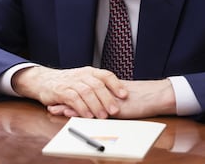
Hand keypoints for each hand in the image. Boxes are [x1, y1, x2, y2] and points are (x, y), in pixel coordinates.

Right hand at [11, 66, 127, 118]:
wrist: (44, 80)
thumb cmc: (68, 83)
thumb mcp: (83, 80)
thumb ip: (97, 87)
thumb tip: (118, 98)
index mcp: (89, 72)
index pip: (106, 75)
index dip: (116, 85)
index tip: (124, 95)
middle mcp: (81, 75)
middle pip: (97, 85)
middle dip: (107, 98)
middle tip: (115, 110)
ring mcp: (71, 82)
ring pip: (86, 92)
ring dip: (96, 105)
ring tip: (103, 116)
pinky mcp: (61, 91)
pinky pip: (73, 99)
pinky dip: (82, 108)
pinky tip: (87, 115)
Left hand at [48, 79, 176, 118]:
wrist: (153, 96)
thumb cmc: (140, 99)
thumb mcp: (121, 100)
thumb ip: (109, 100)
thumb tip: (100, 105)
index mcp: (104, 91)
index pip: (83, 92)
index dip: (71, 95)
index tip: (58, 97)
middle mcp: (103, 94)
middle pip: (79, 96)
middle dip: (65, 100)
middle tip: (50, 103)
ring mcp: (106, 100)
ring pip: (82, 102)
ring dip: (68, 106)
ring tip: (54, 108)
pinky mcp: (111, 108)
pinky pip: (92, 110)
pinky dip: (79, 111)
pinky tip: (69, 113)